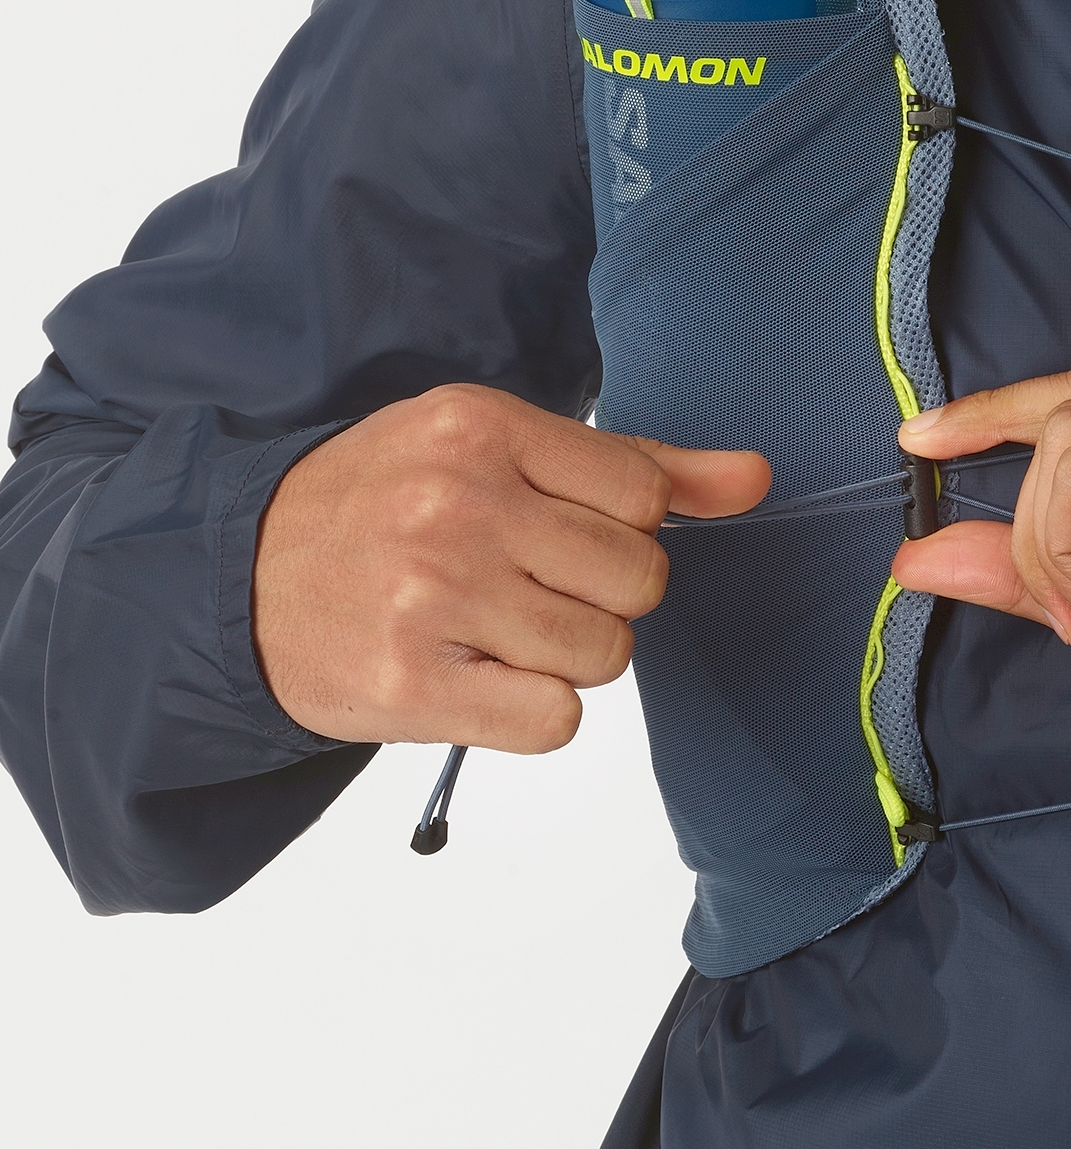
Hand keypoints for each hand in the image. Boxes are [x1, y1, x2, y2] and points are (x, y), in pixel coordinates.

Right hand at [253, 383, 768, 748]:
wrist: (236, 575)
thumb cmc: (387, 504)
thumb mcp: (498, 448)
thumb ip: (637, 465)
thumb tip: (756, 479)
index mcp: (484, 428)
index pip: (646, 498)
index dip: (624, 532)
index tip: (565, 536)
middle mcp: (459, 505)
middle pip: (640, 581)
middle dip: (603, 597)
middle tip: (529, 589)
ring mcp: (431, 596)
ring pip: (605, 655)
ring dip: (569, 658)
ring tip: (498, 632)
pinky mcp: (410, 684)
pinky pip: (556, 721)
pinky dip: (533, 713)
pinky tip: (479, 678)